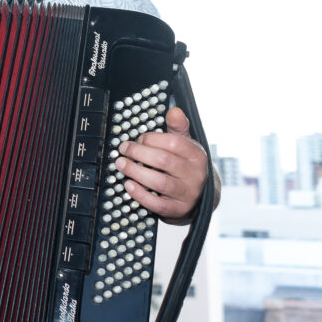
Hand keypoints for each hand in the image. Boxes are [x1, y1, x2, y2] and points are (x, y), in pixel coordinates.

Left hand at [115, 107, 208, 223]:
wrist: (200, 197)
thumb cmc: (186, 166)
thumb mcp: (186, 145)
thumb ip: (178, 128)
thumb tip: (174, 111)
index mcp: (197, 155)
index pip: (174, 143)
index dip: (151, 139)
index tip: (138, 138)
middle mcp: (195, 175)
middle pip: (164, 161)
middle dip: (139, 153)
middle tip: (123, 149)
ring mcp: (188, 194)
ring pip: (160, 182)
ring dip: (136, 172)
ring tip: (120, 164)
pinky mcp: (178, 210)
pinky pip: (158, 204)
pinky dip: (141, 195)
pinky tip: (128, 185)